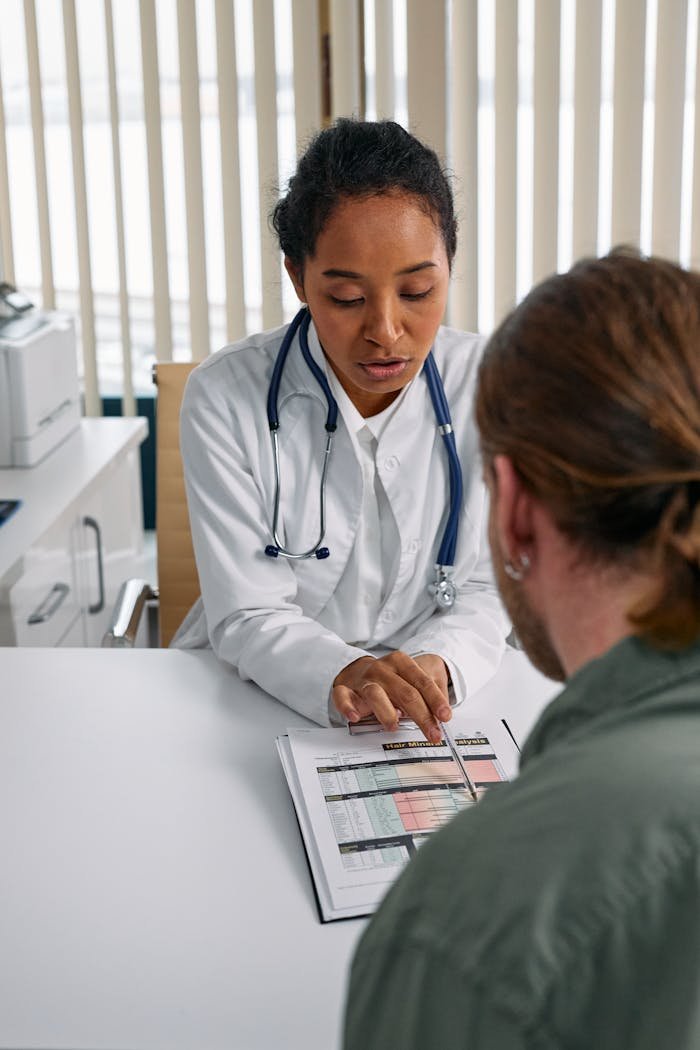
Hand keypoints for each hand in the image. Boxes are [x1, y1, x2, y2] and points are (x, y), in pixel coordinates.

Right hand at [332, 651, 451, 743]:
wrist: (354, 669)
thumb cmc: (388, 679)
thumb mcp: (410, 680)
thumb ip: (425, 696)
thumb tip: (439, 717)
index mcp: (401, 662)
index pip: (422, 682)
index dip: (435, 700)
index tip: (445, 716)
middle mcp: (382, 669)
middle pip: (405, 692)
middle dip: (422, 716)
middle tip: (433, 733)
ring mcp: (363, 679)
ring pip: (375, 694)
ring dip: (387, 713)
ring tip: (394, 726)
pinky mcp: (345, 689)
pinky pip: (342, 696)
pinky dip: (347, 706)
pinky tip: (354, 717)